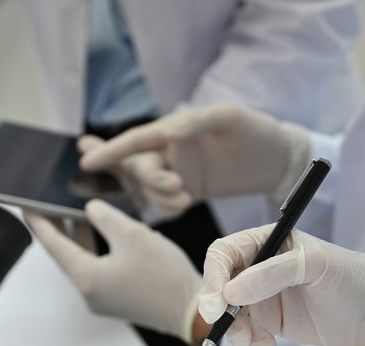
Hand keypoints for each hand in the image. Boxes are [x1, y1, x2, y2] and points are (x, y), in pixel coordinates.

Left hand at [25, 200, 201, 342]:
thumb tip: (90, 210)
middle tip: (52, 202)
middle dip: (60, 227)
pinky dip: (95, 250)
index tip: (26, 206)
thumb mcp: (133, 235)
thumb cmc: (164, 276)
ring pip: (82, 262)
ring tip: (77, 211)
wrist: (192, 311)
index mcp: (86, 278)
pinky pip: (97, 270)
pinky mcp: (116, 301)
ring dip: (80, 238)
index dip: (40, 223)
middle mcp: (88, 293)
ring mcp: (102, 300)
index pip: (53, 245)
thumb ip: (105, 217)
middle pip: (66, 255)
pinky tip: (102, 233)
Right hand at [79, 104, 312, 214]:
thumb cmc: (256, 131)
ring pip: (149, 189)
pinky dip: (168, 207)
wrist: (279, 160)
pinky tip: (185, 203)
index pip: (136, 140)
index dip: (110, 150)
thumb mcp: (229, 118)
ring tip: (187, 196)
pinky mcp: (187, 191)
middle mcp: (171, 150)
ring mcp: (178, 172)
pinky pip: (164, 204)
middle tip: (178, 187)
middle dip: (151, 180)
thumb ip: (196, 122)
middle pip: (139, 167)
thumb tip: (168, 131)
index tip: (86, 161)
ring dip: (161, 196)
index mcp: (175, 129)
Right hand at [198, 226, 364, 345]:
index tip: (216, 305)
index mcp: (267, 242)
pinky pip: (244, 333)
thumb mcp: (315, 266)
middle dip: (221, 312)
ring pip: (230, 314)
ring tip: (259, 345)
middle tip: (234, 332)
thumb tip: (231, 291)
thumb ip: (272, 273)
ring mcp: (263, 296)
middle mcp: (260, 267)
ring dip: (236, 333)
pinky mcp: (271, 321)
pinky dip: (247, 344)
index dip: (213, 278)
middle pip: (220, 287)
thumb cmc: (352, 279)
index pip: (224, 254)